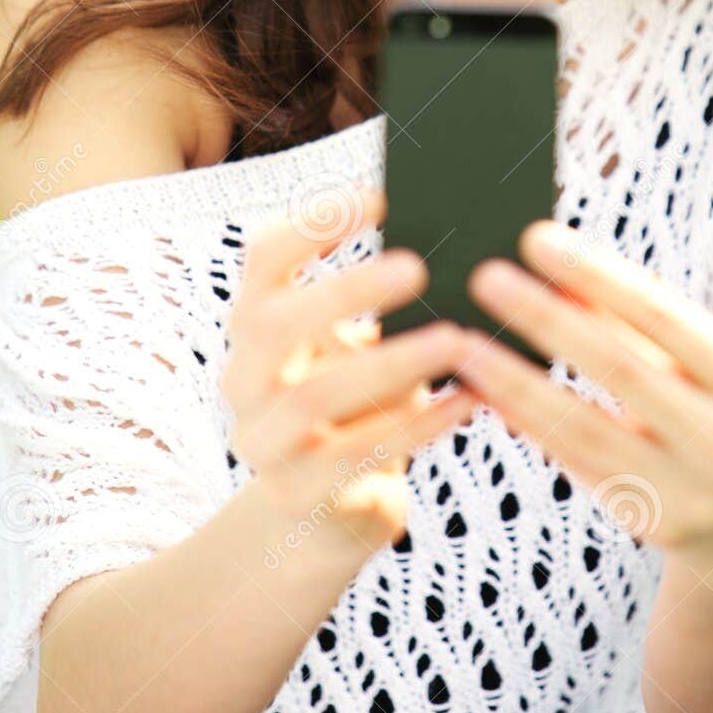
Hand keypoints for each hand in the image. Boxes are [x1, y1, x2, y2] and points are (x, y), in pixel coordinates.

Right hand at [221, 185, 478, 560]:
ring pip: (315, 395)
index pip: (261, 259)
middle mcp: (244, 378)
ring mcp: (264, 441)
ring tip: (456, 340)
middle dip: (345, 290)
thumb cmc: (358, 407)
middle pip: (273, 323)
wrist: (324, 517)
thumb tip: (464, 250)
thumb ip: (384, 308)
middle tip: (418, 266)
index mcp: (256, 325)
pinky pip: (358, 455)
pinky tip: (468, 401)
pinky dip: (417, 425)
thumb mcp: (358, 349)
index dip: (311, 222)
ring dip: (392, 362)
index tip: (378, 195)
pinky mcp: (298, 494)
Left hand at [457, 220, 712, 574]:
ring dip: (516, 382)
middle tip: (487, 278)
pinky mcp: (648, 522)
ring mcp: (688, 492)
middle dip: (547, 321)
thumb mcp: (704, 364)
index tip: (535, 239)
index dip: (597, 276)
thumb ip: (637, 322)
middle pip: (619, 370)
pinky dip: (527, 425)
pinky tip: (486, 393)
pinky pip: (574, 464)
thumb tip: (558, 266)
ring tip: (464, 344)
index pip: (662, 317)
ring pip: (585, 428)